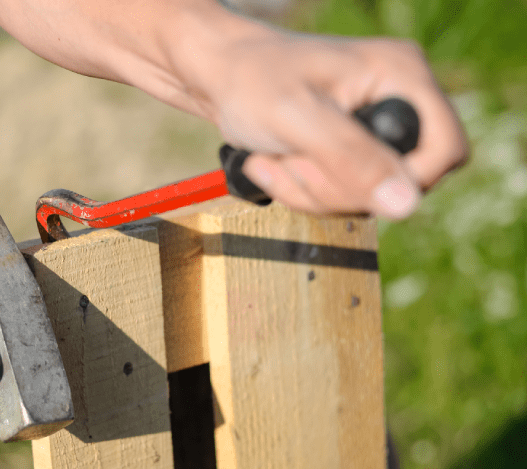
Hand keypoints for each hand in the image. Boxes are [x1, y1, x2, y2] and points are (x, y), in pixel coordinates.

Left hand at [172, 22, 468, 217]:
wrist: (211, 75)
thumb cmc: (248, 79)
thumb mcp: (297, 118)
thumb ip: (351, 158)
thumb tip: (406, 203)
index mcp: (399, 75)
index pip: (446, 149)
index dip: (406, 181)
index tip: (354, 181)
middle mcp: (393, 99)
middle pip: (401, 184)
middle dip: (337, 185)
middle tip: (293, 158)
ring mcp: (369, 127)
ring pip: (364, 197)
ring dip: (310, 189)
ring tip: (275, 156)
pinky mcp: (344, 149)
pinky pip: (338, 195)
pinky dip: (300, 189)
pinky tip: (273, 162)